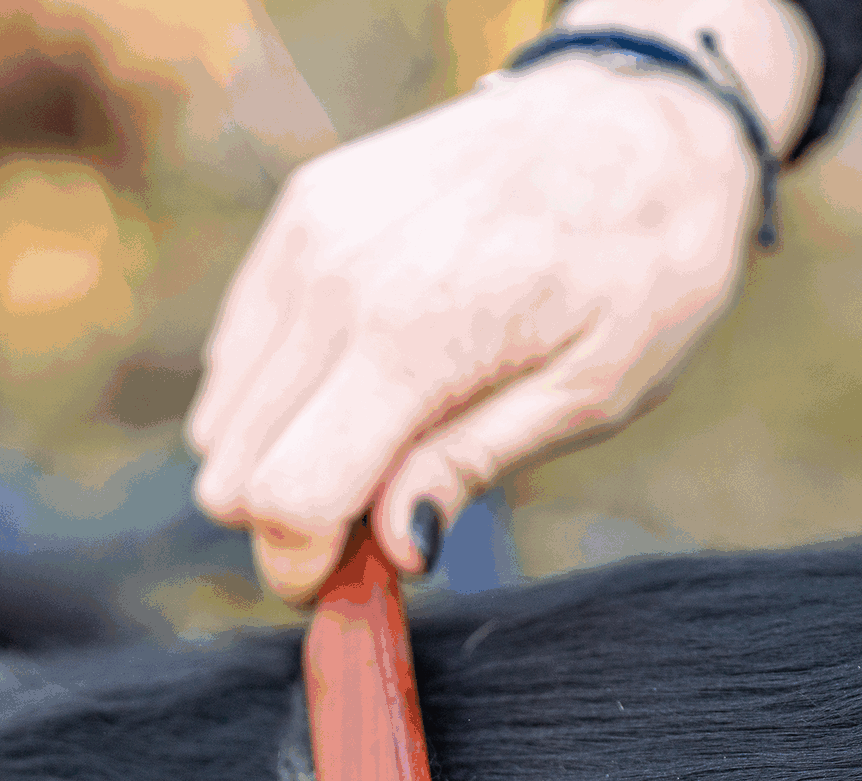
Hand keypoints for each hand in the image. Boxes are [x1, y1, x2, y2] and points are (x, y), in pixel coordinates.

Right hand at [188, 3, 818, 603]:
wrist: (639, 114)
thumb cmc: (639, 263)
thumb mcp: (586, 392)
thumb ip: (469, 467)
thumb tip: (391, 546)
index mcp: (413, 331)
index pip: (287, 493)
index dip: (303, 563)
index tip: (343, 584)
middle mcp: (333, 278)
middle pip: (232, 465)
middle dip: (294, 517)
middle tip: (379, 516)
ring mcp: (307, 236)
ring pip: (222, 415)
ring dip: (286, 456)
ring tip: (383, 444)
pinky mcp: (301, 213)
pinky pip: (240, 351)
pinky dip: (283, 395)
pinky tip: (365, 384)